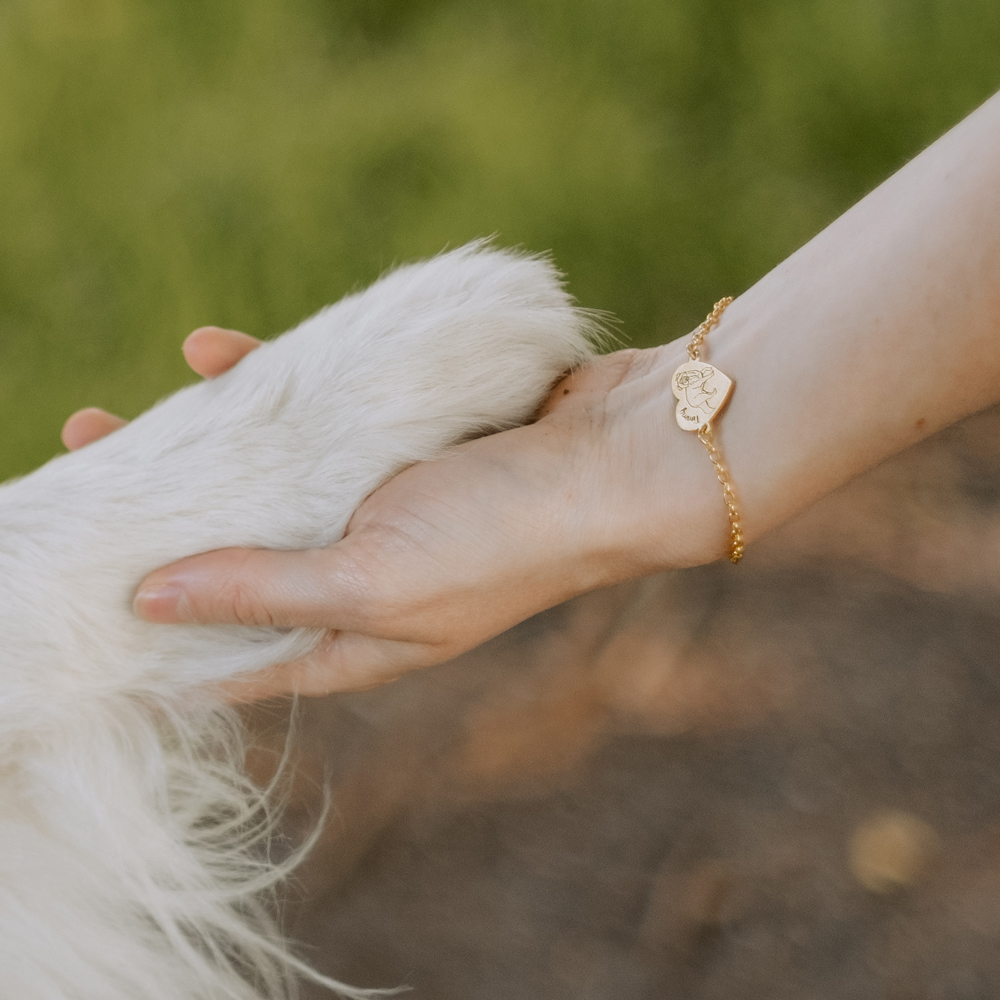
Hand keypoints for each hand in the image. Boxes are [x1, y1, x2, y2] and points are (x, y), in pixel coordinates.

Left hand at [66, 326, 726, 700]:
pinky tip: (210, 354)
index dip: (151, 632)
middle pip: (231, 557)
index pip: (226, 653)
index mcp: (349, 635)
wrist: (618, 452)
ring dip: (193, 450)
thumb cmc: (505, 536)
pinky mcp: (391, 443)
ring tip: (116, 419)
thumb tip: (146, 603)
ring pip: (260, 483)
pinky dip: (261, 390)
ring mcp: (370, 505)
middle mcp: (353, 576)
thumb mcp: (374, 579)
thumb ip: (263, 590)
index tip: (78, 599)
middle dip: (154, 525)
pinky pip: (306, 418)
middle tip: (81, 474)